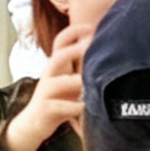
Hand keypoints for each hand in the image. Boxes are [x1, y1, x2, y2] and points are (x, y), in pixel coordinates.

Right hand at [5, 26, 88, 150]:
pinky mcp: (46, 110)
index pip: (61, 42)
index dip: (74, 32)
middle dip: (74, 51)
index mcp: (57, 65)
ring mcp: (46, 93)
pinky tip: (87, 106)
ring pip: (57, 83)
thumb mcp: (70, 76)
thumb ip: (85, 62)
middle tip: (92, 48)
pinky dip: (74, 107)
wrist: (35, 123)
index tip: (92, 27)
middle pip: (57, 58)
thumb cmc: (61, 96)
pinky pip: (59, 107)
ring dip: (76, 81)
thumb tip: (112, 44)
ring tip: (92, 82)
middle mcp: (50, 75)